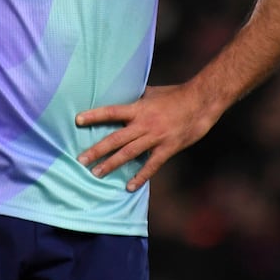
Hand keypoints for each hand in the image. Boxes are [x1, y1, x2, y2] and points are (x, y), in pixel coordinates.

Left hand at [75, 84, 220, 190]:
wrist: (201, 101)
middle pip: (116, 138)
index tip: (77, 120)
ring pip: (129, 153)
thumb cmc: (176, 95)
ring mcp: (155, 137)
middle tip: (80, 159)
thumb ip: (137, 97)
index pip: (111, 112)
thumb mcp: (153, 92)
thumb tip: (124, 92)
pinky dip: (140, 177)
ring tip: (96, 173)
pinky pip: (151, 165)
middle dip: (97, 149)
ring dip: (111, 164)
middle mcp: (144, 124)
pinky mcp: (168, 148)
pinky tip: (129, 187)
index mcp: (139, 108)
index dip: (94, 116)